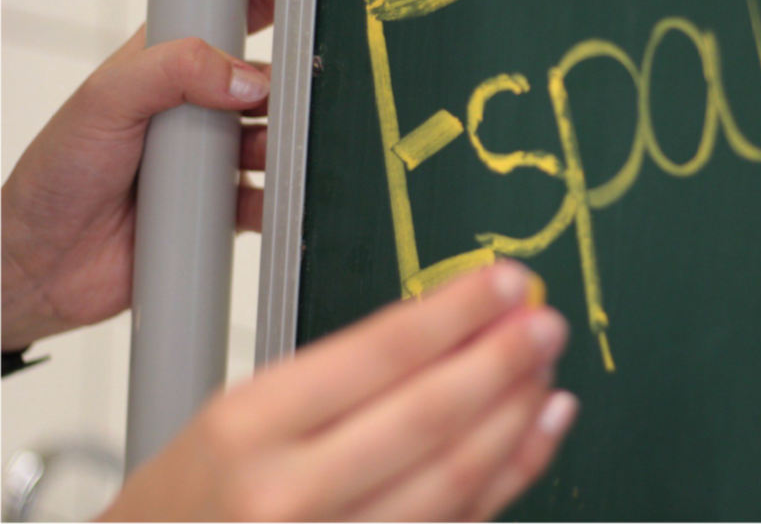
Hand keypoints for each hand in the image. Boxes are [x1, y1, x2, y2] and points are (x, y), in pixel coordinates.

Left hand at [1, 0, 276, 349]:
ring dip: (284, 147)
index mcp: (165, 68)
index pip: (222, 19)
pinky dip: (279, 200)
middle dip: (286, 88)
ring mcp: (209, 160)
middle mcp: (193, 111)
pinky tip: (275, 200)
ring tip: (275, 154)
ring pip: (273, 142)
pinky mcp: (221, 208)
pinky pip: (268, 199)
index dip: (260, 1)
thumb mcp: (103, 102)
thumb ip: (171, 71)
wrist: (44, 266)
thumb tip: (244, 77)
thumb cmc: (55, 177)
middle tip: (298, 94)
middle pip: (263, 85)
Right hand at [99, 262, 577, 521]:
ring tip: (545, 368)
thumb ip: (342, 372)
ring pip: (455, 477)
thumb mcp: (241, 411)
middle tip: (545, 323)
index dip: (456, 312)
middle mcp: (288, 494)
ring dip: (516, 416)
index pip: (379, 352)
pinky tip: (538, 429)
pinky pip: (460, 522)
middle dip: (501, 361)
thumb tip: (447, 323)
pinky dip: (511, 473)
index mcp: (248, 426)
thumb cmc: (193, 495)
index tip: (504, 282)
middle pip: (428, 417)